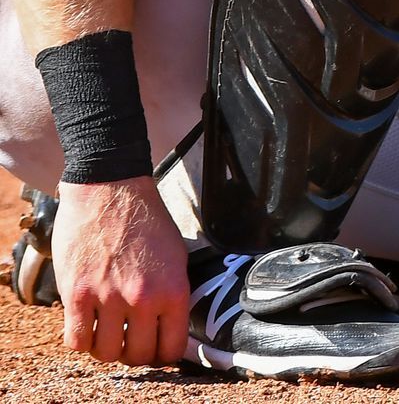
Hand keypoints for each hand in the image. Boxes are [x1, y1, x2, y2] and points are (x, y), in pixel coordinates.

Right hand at [51, 177, 190, 366]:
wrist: (111, 188)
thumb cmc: (147, 218)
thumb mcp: (176, 253)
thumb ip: (172, 291)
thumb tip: (171, 324)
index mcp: (173, 288)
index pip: (171, 348)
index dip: (163, 353)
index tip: (156, 347)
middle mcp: (143, 298)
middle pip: (137, 356)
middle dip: (134, 352)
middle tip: (129, 339)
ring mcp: (109, 298)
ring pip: (106, 353)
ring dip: (106, 347)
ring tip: (107, 330)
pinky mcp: (78, 294)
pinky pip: (76, 341)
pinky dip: (81, 339)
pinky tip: (87, 323)